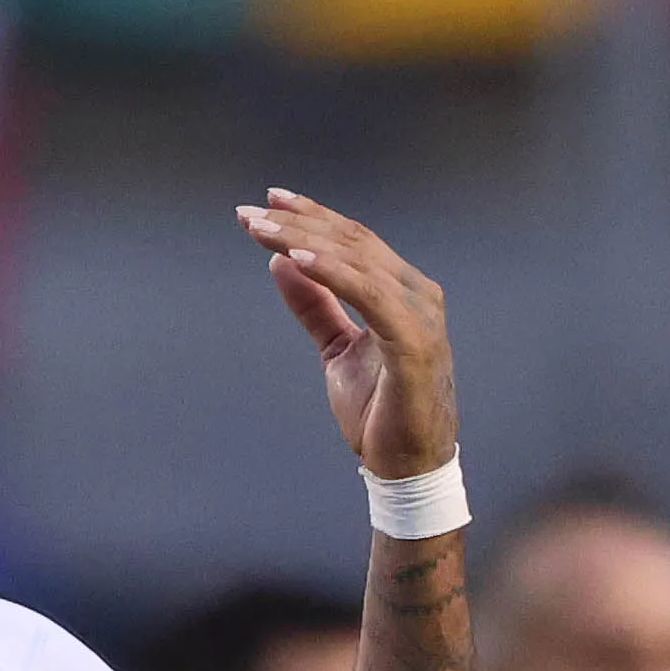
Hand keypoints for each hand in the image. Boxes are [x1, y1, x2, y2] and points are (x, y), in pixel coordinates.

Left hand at [234, 188, 456, 483]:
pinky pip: (367, 295)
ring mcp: (419, 314)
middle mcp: (416, 293)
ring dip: (305, 240)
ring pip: (357, 260)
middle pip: (352, 242)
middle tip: (251, 212)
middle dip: (298, 222)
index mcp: (401, 292)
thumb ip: (316, 307)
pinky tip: (296, 258)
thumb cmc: (381, 411)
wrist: (407, 466)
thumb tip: (281, 264)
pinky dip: (331, 272)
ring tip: (262, 230)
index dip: (311, 216)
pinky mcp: (414, 342)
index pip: (353, 241)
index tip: (267, 203)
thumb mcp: (336, 351)